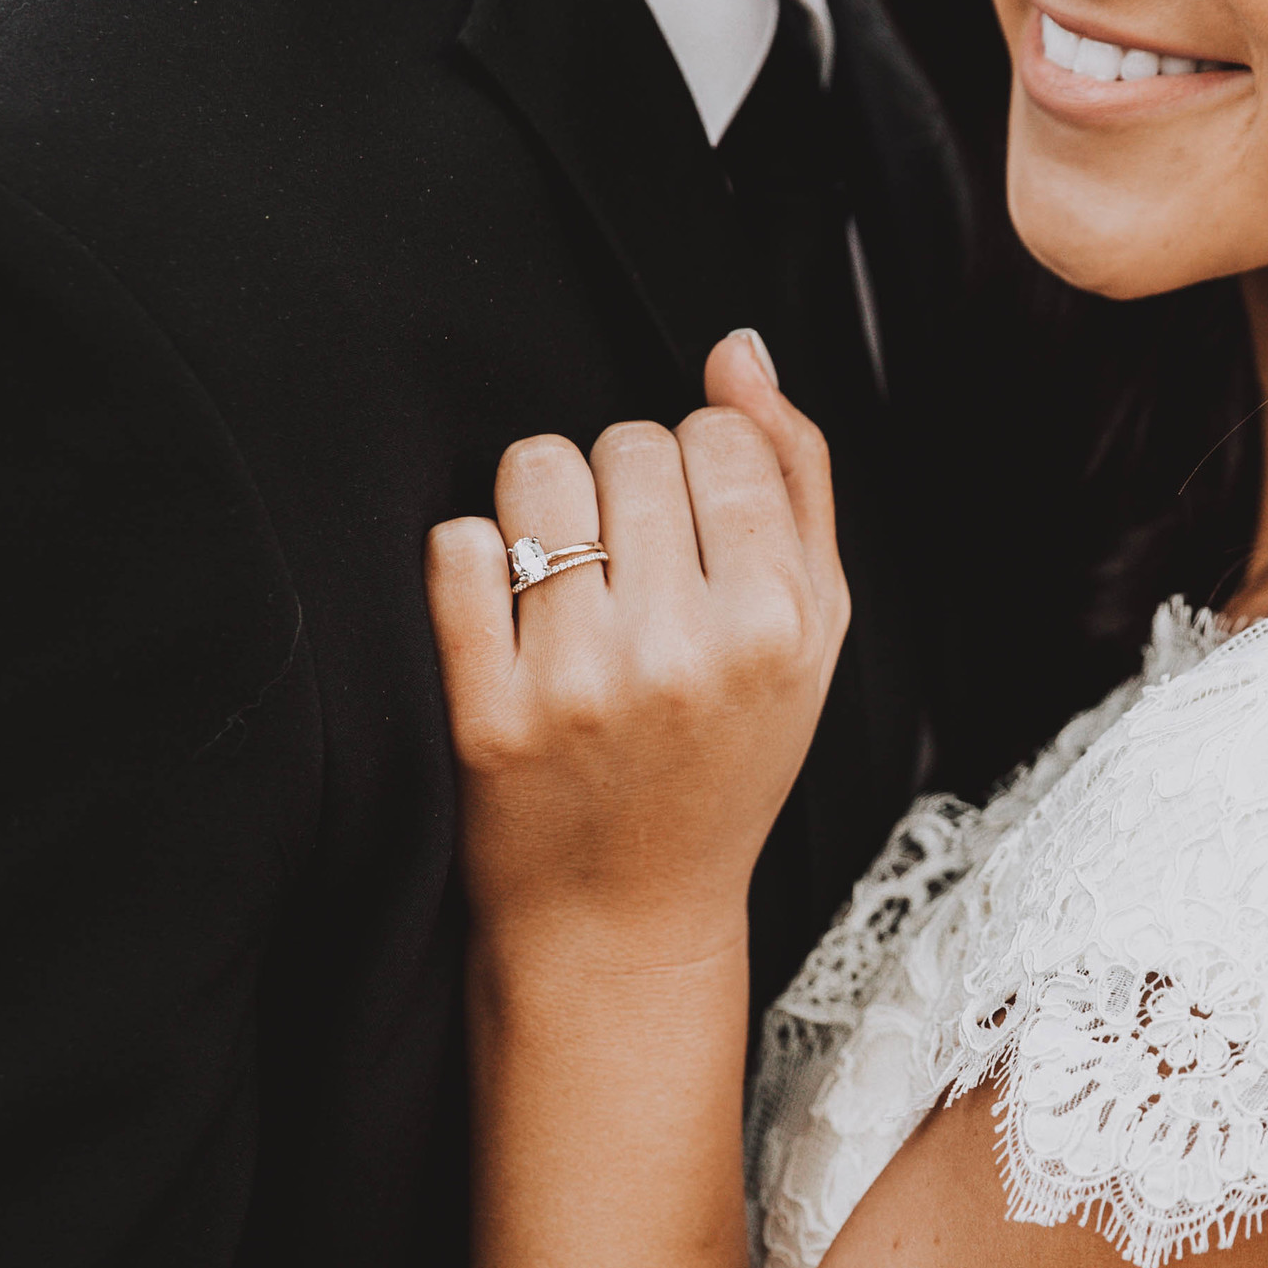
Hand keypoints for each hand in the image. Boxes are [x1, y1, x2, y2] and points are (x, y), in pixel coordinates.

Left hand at [427, 332, 847, 961]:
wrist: (625, 916)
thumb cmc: (724, 762)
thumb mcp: (811, 635)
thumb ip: (794, 480)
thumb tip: (739, 351)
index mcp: (779, 624)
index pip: (715, 435)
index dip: (697, 472)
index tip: (693, 539)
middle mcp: (684, 651)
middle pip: (628, 442)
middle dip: (623, 487)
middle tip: (630, 571)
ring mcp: (579, 683)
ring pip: (537, 471)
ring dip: (544, 505)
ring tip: (567, 576)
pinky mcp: (485, 712)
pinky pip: (456, 546)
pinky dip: (474, 565)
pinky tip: (510, 619)